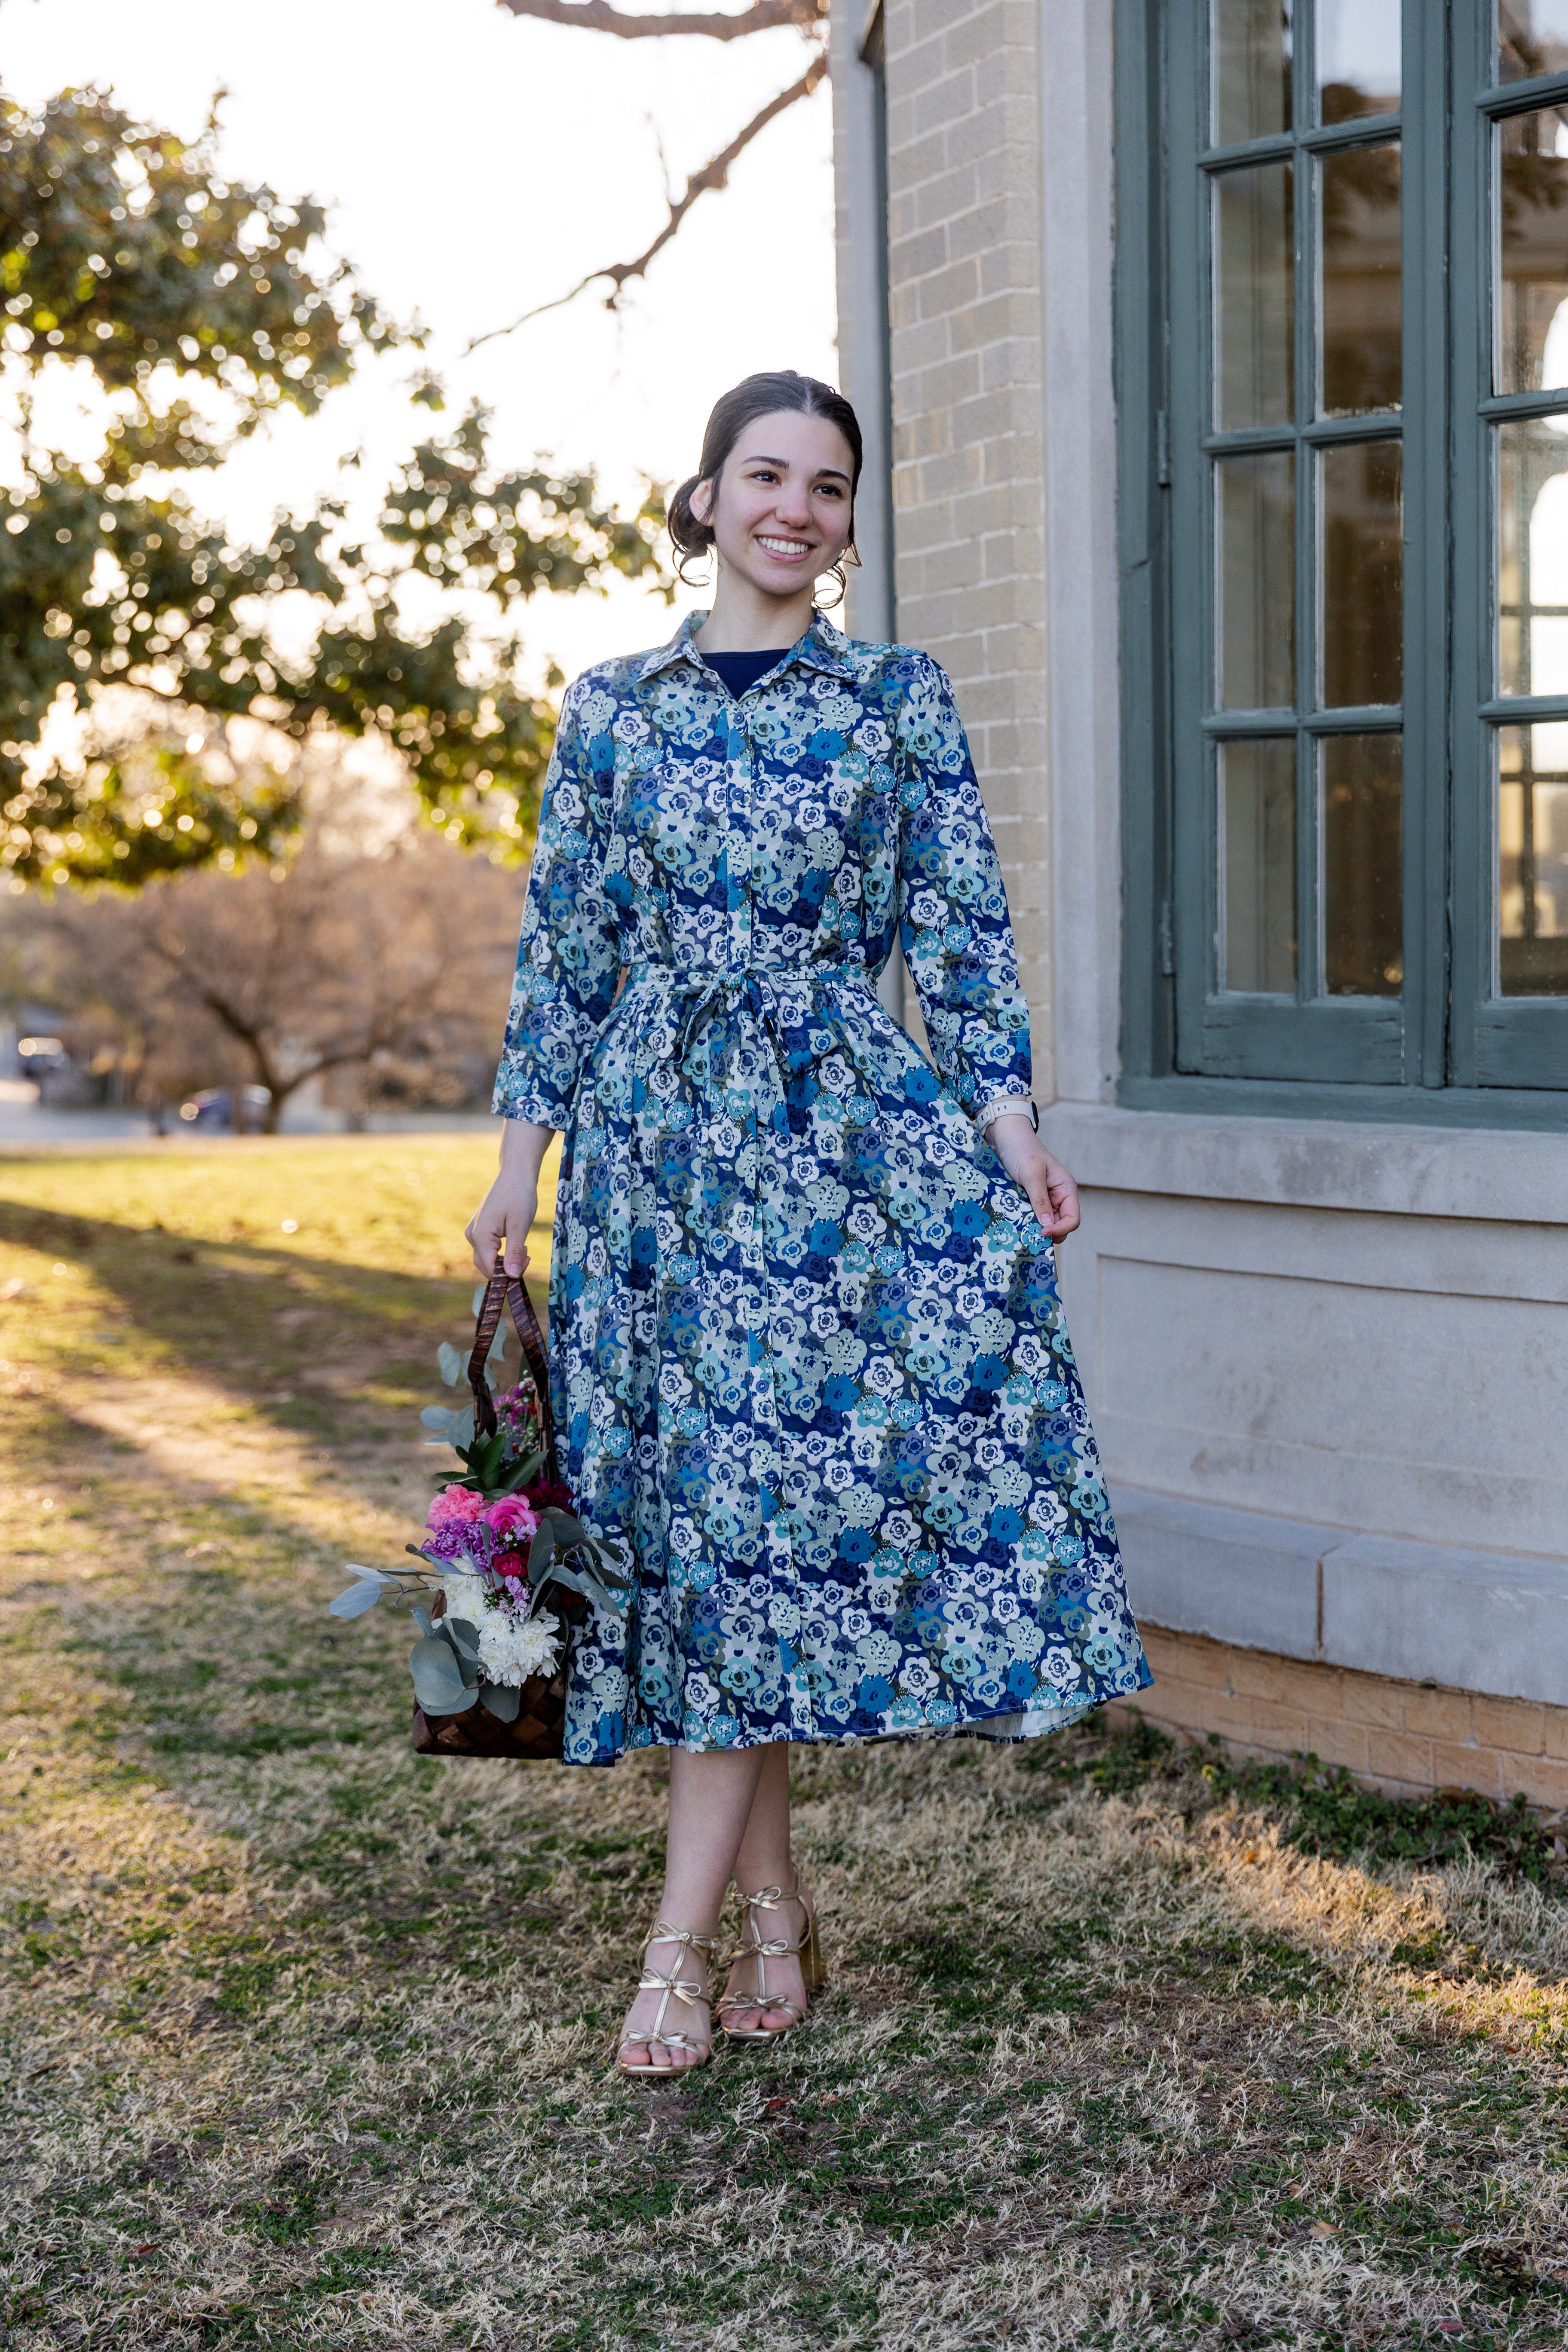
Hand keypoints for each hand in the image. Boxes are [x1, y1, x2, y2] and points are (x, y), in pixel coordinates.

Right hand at [465, 1116, 553, 1278]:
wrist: (515, 1173)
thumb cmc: (519, 1196)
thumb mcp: (520, 1226)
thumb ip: (515, 1252)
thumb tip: (513, 1277)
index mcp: (479, 1236)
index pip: (490, 1269)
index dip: (508, 1274)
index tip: (527, 1264)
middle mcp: (472, 1236)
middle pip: (486, 1266)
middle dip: (506, 1268)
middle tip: (528, 1257)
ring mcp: (474, 1232)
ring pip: (487, 1259)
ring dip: (505, 1261)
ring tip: (524, 1249)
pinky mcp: (481, 1229)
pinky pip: (488, 1249)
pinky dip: (503, 1253)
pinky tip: (518, 1244)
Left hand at [983, 1114, 1080, 1241]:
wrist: (1006, 1138)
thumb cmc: (1023, 1150)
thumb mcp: (1032, 1174)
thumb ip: (1040, 1200)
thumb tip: (1047, 1225)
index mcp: (1066, 1189)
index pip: (1072, 1219)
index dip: (1060, 1229)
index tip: (1041, 1232)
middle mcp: (1058, 1198)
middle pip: (1059, 1226)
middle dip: (1047, 1232)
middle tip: (1029, 1235)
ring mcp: (1044, 1201)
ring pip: (1044, 1225)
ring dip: (1034, 1229)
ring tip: (1021, 1230)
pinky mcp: (1029, 1202)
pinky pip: (1031, 1218)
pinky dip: (1025, 1223)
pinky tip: (1016, 1224)